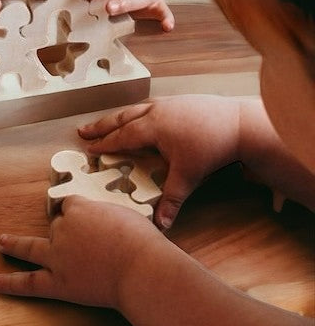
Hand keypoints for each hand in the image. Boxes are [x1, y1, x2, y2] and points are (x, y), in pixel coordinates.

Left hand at [0, 196, 161, 308]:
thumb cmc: (143, 242)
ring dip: (14, 245)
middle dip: (61, 230)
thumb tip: (112, 224)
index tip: (81, 218)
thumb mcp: (128, 216)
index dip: (76, 213)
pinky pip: (29, 283)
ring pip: (31, 247)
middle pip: (55, 226)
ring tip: (1, 243)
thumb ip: (111, 218)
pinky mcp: (57, 282)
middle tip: (59, 232)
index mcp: (80, 210)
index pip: (70, 206)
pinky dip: (9, 284)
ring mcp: (57, 256)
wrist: (141, 268)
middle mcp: (63, 230)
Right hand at [78, 95, 242, 228]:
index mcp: (152, 128)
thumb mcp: (189, 176)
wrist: (242, 123)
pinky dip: (139, 111)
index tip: (89, 149)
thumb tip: (161, 225)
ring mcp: (169, 103)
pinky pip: (151, 105)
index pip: (121, 137)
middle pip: (121, 119)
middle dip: (101, 126)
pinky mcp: (181, 100)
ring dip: (119, 116)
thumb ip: (171, 199)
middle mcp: (156, 112)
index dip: (103, 144)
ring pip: (136, 109)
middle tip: (83, 130)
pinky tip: (141, 114)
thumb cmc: (214, 147)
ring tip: (108, 121)